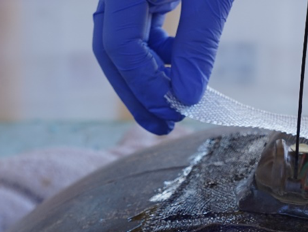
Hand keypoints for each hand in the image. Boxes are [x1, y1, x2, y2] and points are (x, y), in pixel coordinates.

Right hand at [93, 0, 232, 134]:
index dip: (146, 86)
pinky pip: (134, 30)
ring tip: (175, 104)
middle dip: (137, 93)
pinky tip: (177, 70)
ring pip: (119, 44)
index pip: (120, 46)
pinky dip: (153, 55)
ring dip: (146, 78)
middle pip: (110, 51)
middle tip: (164, 126)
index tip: (175, 111)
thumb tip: (186, 97)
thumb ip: (197, 45)